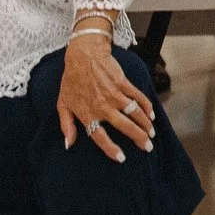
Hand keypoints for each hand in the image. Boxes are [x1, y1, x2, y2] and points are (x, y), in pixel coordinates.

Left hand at [55, 33, 153, 160]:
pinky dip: (147, 106)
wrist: (83, 56)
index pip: (100, 136)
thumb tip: (68, 145)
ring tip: (152, 133)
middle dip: (138, 138)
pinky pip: (138, 97)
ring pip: (135, 112)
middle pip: (124, 126)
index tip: (121, 158)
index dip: (111, 149)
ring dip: (146, 124)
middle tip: (147, 147)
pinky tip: (152, 114)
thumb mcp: (63, 105)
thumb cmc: (71, 81)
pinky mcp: (124, 83)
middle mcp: (102, 106)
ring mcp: (115, 94)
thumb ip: (66, 126)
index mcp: (87, 114)